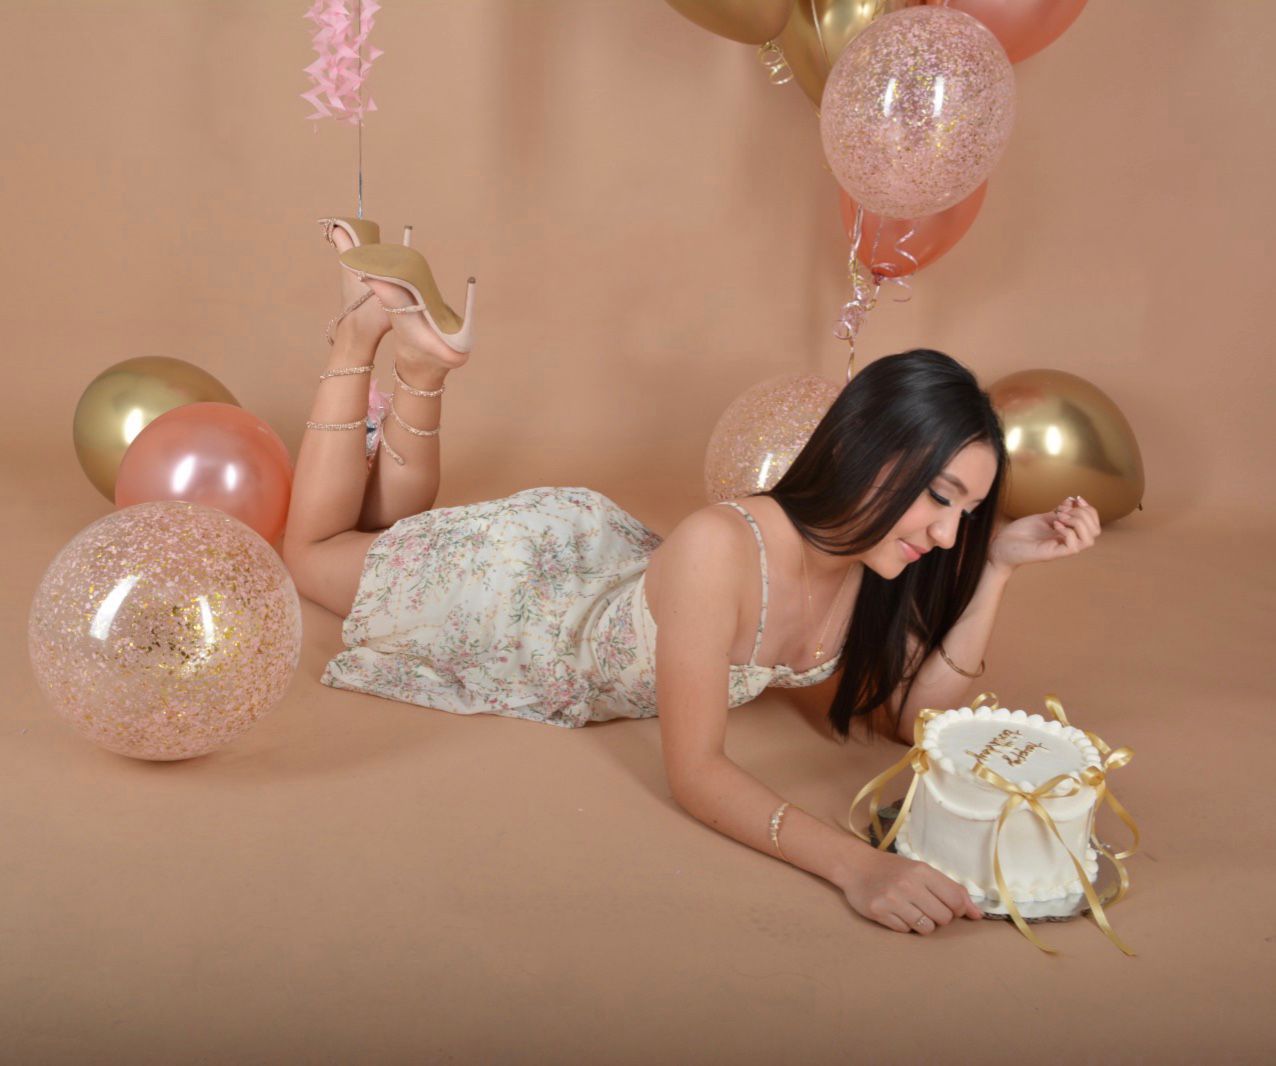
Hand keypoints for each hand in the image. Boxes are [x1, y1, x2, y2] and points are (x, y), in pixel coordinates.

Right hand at [841, 846, 982, 934]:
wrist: (856, 866)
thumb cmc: (894, 869)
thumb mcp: (922, 871)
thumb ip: (950, 890)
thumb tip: (977, 914)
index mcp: (922, 871)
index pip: (957, 899)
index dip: (959, 909)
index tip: (950, 907)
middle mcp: (908, 884)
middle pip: (944, 918)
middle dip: (939, 917)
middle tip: (925, 906)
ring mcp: (892, 899)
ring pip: (926, 928)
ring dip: (922, 923)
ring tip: (910, 910)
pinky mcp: (879, 912)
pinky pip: (906, 931)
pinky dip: (904, 925)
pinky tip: (895, 912)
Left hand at [987, 495, 1100, 572]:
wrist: (1001, 546)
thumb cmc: (1019, 534)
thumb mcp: (1043, 518)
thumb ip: (1059, 512)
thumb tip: (1072, 501)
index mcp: (1068, 532)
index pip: (1093, 523)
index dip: (1089, 509)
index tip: (1076, 499)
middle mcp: (1068, 541)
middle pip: (1095, 531)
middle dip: (1084, 514)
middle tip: (1062, 511)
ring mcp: (1061, 548)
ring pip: (1089, 540)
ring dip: (1078, 523)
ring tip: (1059, 517)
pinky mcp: (1053, 554)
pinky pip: (1074, 546)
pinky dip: (1067, 532)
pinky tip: (1054, 525)